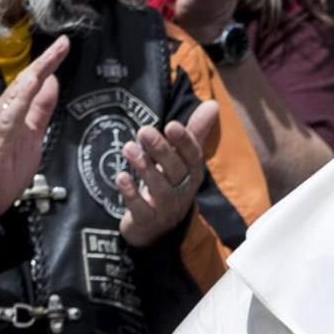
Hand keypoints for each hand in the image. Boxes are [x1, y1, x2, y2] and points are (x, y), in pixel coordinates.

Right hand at [0, 36, 70, 218]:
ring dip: (34, 75)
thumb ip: (41, 110)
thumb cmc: (8, 167)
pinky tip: (30, 87)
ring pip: (17, 94)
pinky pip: (9, 116)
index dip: (47, 64)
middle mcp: (2, 111)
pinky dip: (21, 100)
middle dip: (44, 62)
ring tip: (49, 60)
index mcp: (12, 110)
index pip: (32, 82)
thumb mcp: (34, 134)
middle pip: (25, 81)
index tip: (63, 47)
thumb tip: (51, 83)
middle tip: (63, 44)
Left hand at [118, 100, 221, 246]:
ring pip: (159, 188)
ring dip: (144, 167)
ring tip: (128, 148)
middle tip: (144, 130)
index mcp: (192, 174)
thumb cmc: (169, 185)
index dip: (184, 142)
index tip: (172, 125)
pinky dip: (131, 194)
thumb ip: (195, 132)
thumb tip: (213, 104)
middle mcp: (182, 191)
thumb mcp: (183, 160)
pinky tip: (120, 177)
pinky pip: (140, 209)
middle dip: (161, 150)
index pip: (193, 157)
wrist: (157, 229)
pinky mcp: (146, 221)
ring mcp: (165, 208)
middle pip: (176, 171)